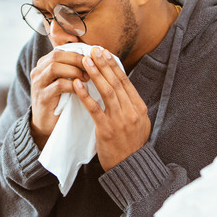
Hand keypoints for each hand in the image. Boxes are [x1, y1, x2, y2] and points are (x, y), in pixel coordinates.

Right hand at [29, 49, 88, 147]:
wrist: (46, 124)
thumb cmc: (60, 100)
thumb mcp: (64, 80)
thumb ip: (72, 68)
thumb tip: (93, 56)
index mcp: (43, 65)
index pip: (60, 50)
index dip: (77, 52)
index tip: (92, 58)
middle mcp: (38, 72)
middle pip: (56, 55)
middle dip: (76, 59)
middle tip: (92, 65)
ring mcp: (38, 84)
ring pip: (55, 68)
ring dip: (74, 71)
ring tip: (87, 78)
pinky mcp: (42, 97)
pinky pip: (58, 85)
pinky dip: (73, 85)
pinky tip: (82, 89)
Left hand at [74, 47, 150, 170]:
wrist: (130, 167)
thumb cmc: (131, 144)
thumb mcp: (139, 122)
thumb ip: (131, 105)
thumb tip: (121, 86)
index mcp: (140, 107)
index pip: (125, 81)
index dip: (114, 65)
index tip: (104, 53)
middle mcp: (131, 111)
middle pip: (116, 82)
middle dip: (104, 64)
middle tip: (93, 50)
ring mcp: (120, 120)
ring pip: (107, 91)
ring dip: (95, 74)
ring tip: (85, 61)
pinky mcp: (106, 129)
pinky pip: (94, 108)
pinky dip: (85, 95)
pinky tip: (77, 84)